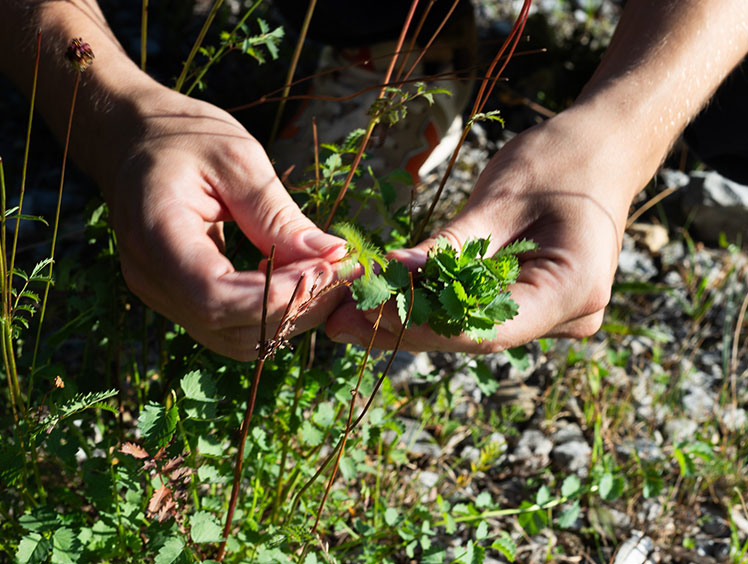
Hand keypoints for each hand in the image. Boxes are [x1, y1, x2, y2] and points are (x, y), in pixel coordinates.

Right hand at [103, 86, 345, 359]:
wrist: (133, 140)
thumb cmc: (183, 137)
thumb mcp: (236, 159)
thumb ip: (279, 214)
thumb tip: (333, 256)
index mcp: (155, 234)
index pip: (214, 295)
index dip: (275, 295)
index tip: (327, 271)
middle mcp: (151, 278)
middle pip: (227, 324)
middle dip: (294, 307)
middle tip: (343, 274)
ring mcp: (162, 295)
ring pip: (233, 337)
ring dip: (288, 316)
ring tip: (327, 277)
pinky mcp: (179, 299)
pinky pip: (230, 325)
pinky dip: (271, 313)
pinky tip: (298, 280)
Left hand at [325, 107, 638, 351]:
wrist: (601, 150)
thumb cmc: (558, 162)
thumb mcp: (497, 200)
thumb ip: (448, 248)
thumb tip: (388, 278)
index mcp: (575, 288)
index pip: (487, 326)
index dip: (421, 325)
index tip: (364, 314)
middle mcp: (571, 316)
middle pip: (476, 333)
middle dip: (406, 325)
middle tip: (339, 322)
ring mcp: (557, 316)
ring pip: (474, 327)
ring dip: (414, 318)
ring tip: (351, 313)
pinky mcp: (538, 306)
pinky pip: (482, 312)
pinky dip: (437, 304)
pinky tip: (390, 299)